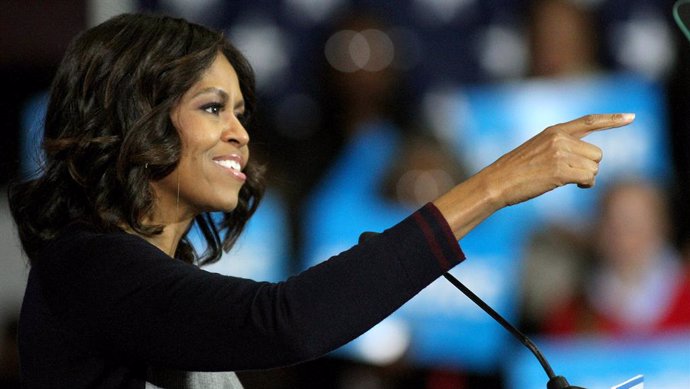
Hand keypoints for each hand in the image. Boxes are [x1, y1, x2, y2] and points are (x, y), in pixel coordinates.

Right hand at [481, 113, 634, 206]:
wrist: (497, 182)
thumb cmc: (515, 172)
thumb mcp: (537, 150)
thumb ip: (562, 148)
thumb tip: (590, 166)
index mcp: (554, 131)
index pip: (589, 121)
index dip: (612, 120)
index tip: (631, 117)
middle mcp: (559, 138)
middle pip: (597, 154)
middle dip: (589, 167)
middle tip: (570, 175)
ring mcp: (560, 153)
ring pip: (595, 167)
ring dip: (586, 178)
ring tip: (564, 180)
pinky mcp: (560, 170)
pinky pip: (588, 178)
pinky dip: (584, 184)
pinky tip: (569, 185)